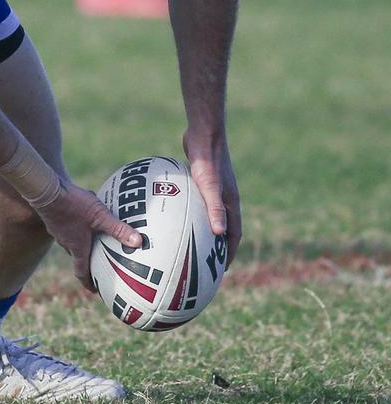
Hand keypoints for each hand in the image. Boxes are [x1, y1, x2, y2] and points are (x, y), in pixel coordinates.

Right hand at [34, 181, 141, 292]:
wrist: (45, 190)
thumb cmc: (73, 205)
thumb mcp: (100, 216)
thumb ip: (118, 228)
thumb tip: (139, 242)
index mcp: (77, 247)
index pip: (81, 272)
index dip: (89, 283)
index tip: (95, 290)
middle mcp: (65, 242)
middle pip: (77, 256)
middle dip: (87, 261)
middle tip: (98, 263)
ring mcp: (57, 230)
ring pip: (71, 241)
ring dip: (81, 242)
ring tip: (91, 238)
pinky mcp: (53, 217)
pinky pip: (66, 227)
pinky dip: (75, 227)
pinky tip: (81, 215)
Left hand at [183, 129, 241, 264]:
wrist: (204, 132)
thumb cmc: (207, 158)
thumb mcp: (210, 185)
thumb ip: (215, 208)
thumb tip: (219, 235)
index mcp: (231, 203)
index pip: (234, 235)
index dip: (229, 254)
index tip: (220, 271)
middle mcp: (225, 198)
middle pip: (222, 228)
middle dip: (216, 247)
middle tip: (203, 263)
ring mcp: (213, 189)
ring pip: (208, 215)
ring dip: (201, 230)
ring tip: (186, 244)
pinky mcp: (201, 180)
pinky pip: (196, 202)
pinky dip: (188, 212)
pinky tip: (170, 217)